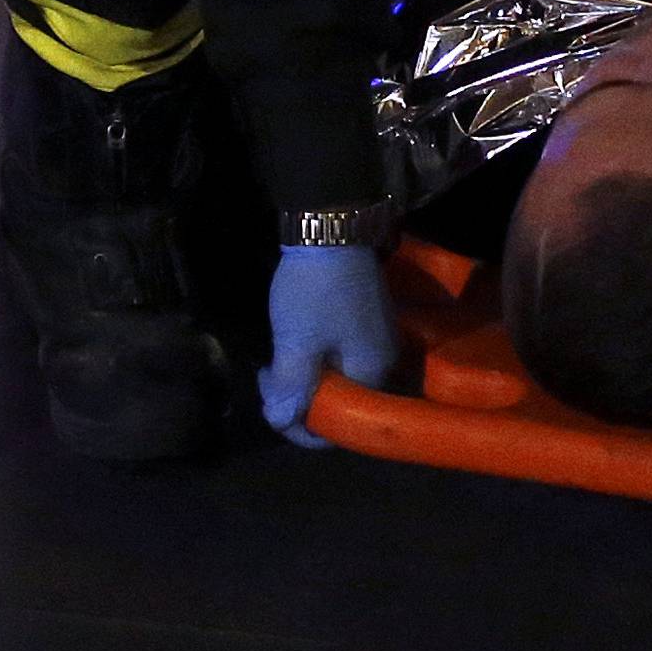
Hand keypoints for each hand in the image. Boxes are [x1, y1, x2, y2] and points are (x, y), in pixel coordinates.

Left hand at [258, 245, 399, 447]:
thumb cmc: (315, 290)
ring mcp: (377, 335)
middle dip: (299, 398)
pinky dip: (315, 356)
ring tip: (274, 362)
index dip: (300, 426)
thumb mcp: (296, 343)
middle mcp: (384, 360)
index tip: (270, 405)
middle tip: (267, 377)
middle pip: (339, 400)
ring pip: (337, 375)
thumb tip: (282, 422)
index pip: (339, 425)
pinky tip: (294, 342)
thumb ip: (291, 389)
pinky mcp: (367, 315)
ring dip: (304, 376)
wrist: (331, 223)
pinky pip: (340, 352)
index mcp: (372, 373)